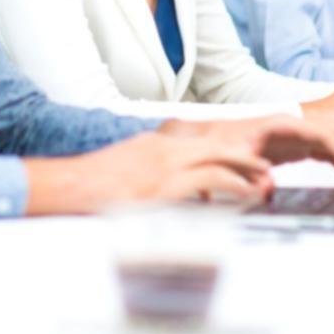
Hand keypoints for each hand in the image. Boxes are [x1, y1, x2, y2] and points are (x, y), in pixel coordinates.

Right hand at [23, 133, 272, 214]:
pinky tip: (247, 192)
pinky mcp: (167, 183)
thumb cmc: (89, 186)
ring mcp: (165, 164)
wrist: (70, 186)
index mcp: (152, 145)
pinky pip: (211, 179)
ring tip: (263, 178)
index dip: (221, 150)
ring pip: (218, 157)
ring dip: (244, 167)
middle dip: (240, 153)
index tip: (236, 159)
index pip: (195, 142)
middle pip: (213, 143)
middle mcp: (162, 149)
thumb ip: (144, 176)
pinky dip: (234, 183)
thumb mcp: (121, 172)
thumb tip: (156, 190)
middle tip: (261, 164)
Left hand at [164, 115, 333, 189]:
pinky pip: (327, 152)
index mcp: (279, 124)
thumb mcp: (223, 158)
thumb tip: (267, 186)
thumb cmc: (210, 146)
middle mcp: (291, 125)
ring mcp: (295, 134)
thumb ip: (243, 171)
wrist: (197, 140)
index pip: (324, 135)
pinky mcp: (293, 146)